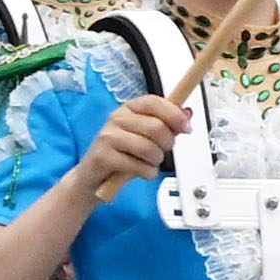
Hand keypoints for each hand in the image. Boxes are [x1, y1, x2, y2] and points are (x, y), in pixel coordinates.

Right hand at [73, 77, 192, 193]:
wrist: (93, 177)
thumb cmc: (122, 155)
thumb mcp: (146, 137)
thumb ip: (166, 125)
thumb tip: (186, 114)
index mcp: (129, 109)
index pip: (154, 102)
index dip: (174, 114)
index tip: (186, 127)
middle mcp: (116, 118)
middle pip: (155, 127)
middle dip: (167, 144)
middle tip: (162, 151)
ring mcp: (108, 136)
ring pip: (148, 148)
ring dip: (156, 161)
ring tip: (149, 163)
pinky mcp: (103, 156)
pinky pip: (138, 166)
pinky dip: (147, 173)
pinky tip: (140, 172)